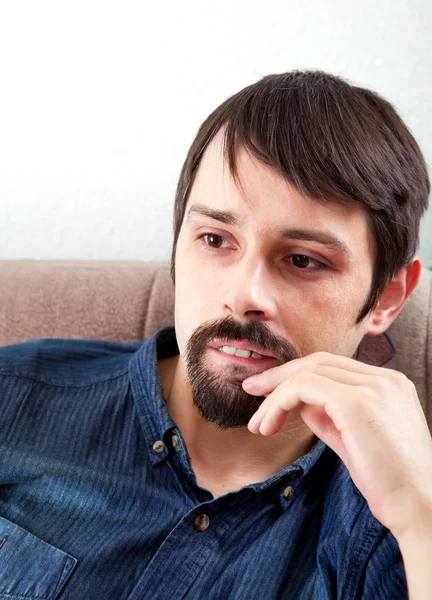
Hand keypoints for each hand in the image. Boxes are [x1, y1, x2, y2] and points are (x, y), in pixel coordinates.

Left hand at [243, 352, 431, 537]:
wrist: (421, 508)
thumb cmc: (390, 482)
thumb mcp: (354, 441)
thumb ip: (329, 417)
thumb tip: (299, 404)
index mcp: (389, 384)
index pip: (332, 366)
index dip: (296, 375)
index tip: (268, 392)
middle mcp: (384, 378)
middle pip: (317, 362)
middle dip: (279, 376)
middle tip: (251, 390)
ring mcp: (374, 387)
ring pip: (307, 372)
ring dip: (275, 396)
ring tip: (258, 423)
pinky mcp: (358, 402)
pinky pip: (305, 388)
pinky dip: (280, 402)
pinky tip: (269, 424)